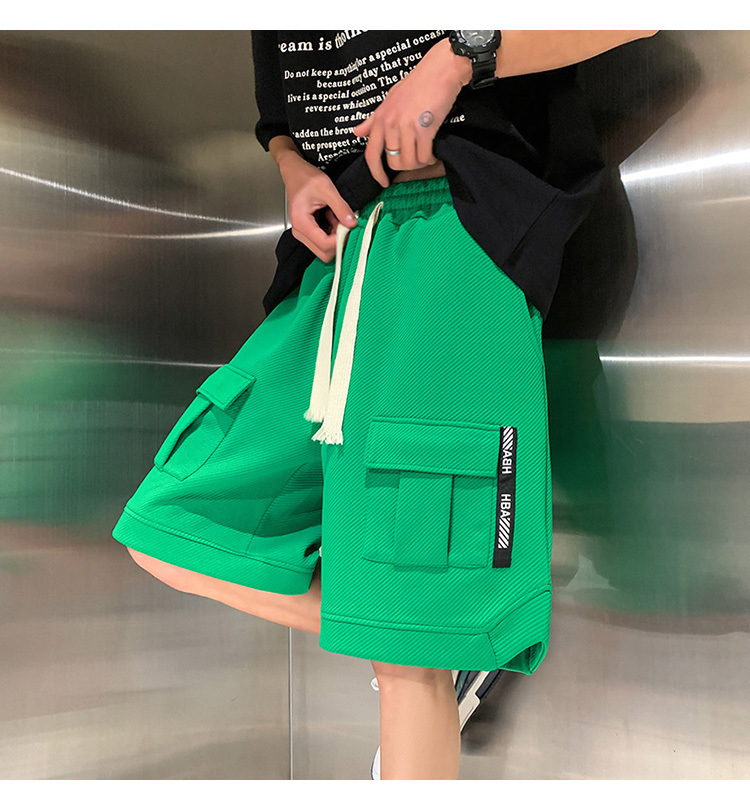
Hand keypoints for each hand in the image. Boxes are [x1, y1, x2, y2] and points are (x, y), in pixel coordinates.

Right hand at [278, 152, 357, 262]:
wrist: (295, 172)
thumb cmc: (305, 178)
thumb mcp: (327, 189)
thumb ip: (341, 208)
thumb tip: (352, 224)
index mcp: (301, 223)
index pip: (324, 245)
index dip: (340, 239)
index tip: (349, 227)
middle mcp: (299, 232)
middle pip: (324, 253)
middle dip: (337, 240)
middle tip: (343, 223)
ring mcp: (303, 233)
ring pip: (324, 248)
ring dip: (335, 235)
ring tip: (335, 216)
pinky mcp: (307, 232)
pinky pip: (322, 241)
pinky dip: (331, 232)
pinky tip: (331, 217)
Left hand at [351, 37, 469, 187]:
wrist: (440, 70)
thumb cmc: (417, 84)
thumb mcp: (390, 99)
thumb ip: (373, 119)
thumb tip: (357, 132)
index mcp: (380, 118)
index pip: (371, 154)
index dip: (376, 173)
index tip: (383, 182)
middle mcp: (390, 124)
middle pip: (393, 162)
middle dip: (406, 167)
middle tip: (415, 160)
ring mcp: (406, 127)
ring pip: (409, 161)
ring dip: (419, 163)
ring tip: (425, 155)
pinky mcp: (424, 129)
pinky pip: (424, 156)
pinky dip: (430, 158)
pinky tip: (433, 152)